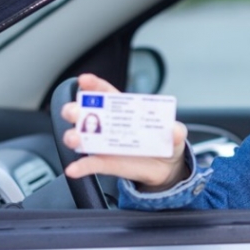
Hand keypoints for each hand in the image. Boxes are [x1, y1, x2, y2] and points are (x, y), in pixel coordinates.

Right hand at [60, 73, 188, 191]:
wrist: (168, 167)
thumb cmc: (167, 141)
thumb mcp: (175, 133)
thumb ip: (176, 130)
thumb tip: (176, 130)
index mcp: (126, 111)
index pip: (107, 94)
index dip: (94, 85)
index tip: (84, 80)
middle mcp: (110, 125)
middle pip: (85, 113)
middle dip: (75, 109)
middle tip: (75, 111)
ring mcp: (105, 144)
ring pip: (81, 137)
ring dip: (72, 136)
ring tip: (74, 138)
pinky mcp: (106, 163)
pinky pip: (89, 165)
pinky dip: (80, 167)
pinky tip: (74, 169)